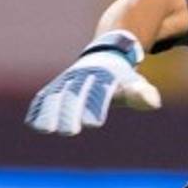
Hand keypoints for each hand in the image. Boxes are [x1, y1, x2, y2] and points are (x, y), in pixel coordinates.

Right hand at [25, 50, 160, 135]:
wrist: (106, 54)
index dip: (96, 105)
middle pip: (74, 94)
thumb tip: (154, 102)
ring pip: (56, 94)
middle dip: (70, 111)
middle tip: (69, 132)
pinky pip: (46, 95)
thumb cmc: (123, 77)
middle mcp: (83, 75)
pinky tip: (33, 123)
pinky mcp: (57, 85)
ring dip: (49, 111)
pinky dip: (39, 107)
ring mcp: (68, 79)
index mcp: (104, 75)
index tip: (94, 123)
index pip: (100, 91)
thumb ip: (142, 93)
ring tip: (45, 130)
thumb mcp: (135, 83)